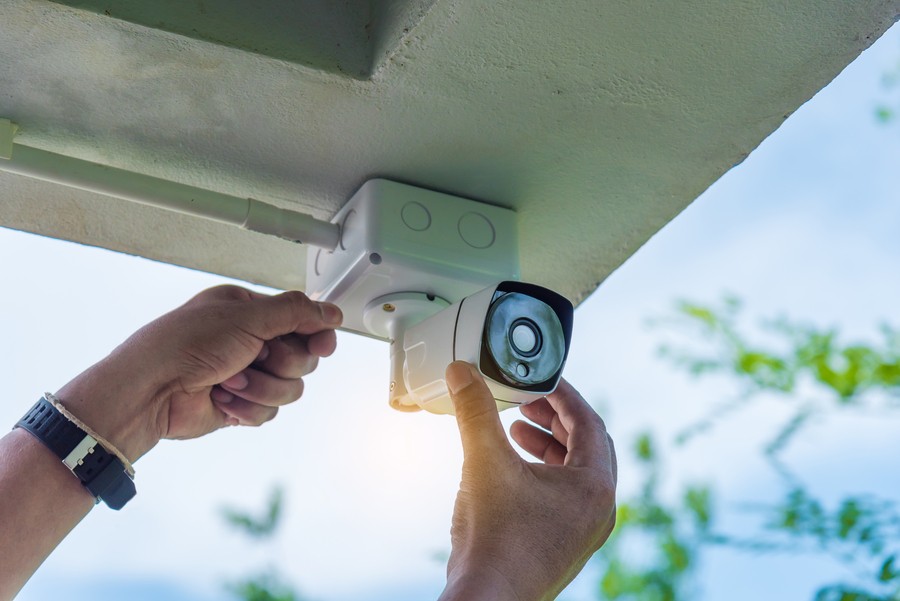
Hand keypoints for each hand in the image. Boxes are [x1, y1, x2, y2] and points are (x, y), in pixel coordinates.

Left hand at [55, 285, 341, 461]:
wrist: (152, 391)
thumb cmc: (185, 344)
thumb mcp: (246, 317)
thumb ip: (295, 313)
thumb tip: (331, 312)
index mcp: (249, 311)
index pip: (303, 320)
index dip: (317, 334)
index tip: (322, 345)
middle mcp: (251, 340)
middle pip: (303, 358)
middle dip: (280, 362)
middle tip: (255, 357)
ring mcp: (247, 374)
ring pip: (290, 388)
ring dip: (261, 387)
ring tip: (229, 381)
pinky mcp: (242, 405)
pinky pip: (270, 411)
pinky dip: (248, 407)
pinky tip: (222, 399)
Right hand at [439, 362, 616, 600]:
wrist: (489, 599)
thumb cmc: (496, 538)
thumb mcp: (485, 461)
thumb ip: (475, 412)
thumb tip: (463, 372)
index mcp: (594, 485)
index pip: (588, 421)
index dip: (563, 395)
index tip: (541, 379)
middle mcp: (598, 509)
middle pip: (587, 446)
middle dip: (555, 419)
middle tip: (527, 402)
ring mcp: (584, 530)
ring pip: (576, 472)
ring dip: (548, 446)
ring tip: (515, 431)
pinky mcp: (565, 544)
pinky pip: (564, 496)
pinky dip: (543, 473)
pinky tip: (511, 469)